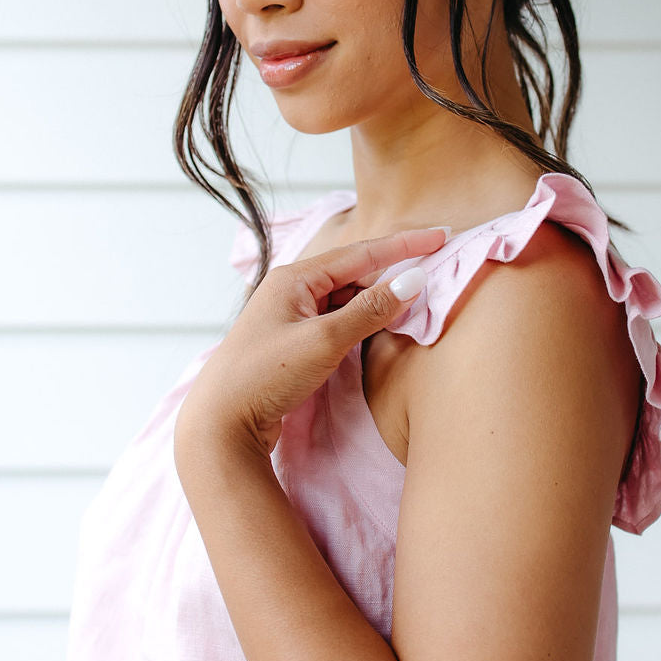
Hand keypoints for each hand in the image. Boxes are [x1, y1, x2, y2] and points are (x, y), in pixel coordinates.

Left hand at [173, 227, 447, 463]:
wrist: (219, 425)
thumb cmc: (265, 376)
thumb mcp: (325, 340)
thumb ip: (371, 309)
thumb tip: (413, 280)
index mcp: (294, 278)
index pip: (361, 253)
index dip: (404, 244)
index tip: (440, 235)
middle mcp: (290, 291)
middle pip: (354, 275)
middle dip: (391, 276)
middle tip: (432, 279)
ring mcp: (290, 318)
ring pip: (346, 300)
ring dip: (377, 303)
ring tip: (412, 307)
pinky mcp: (292, 345)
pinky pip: (336, 322)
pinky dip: (361, 324)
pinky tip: (378, 331)